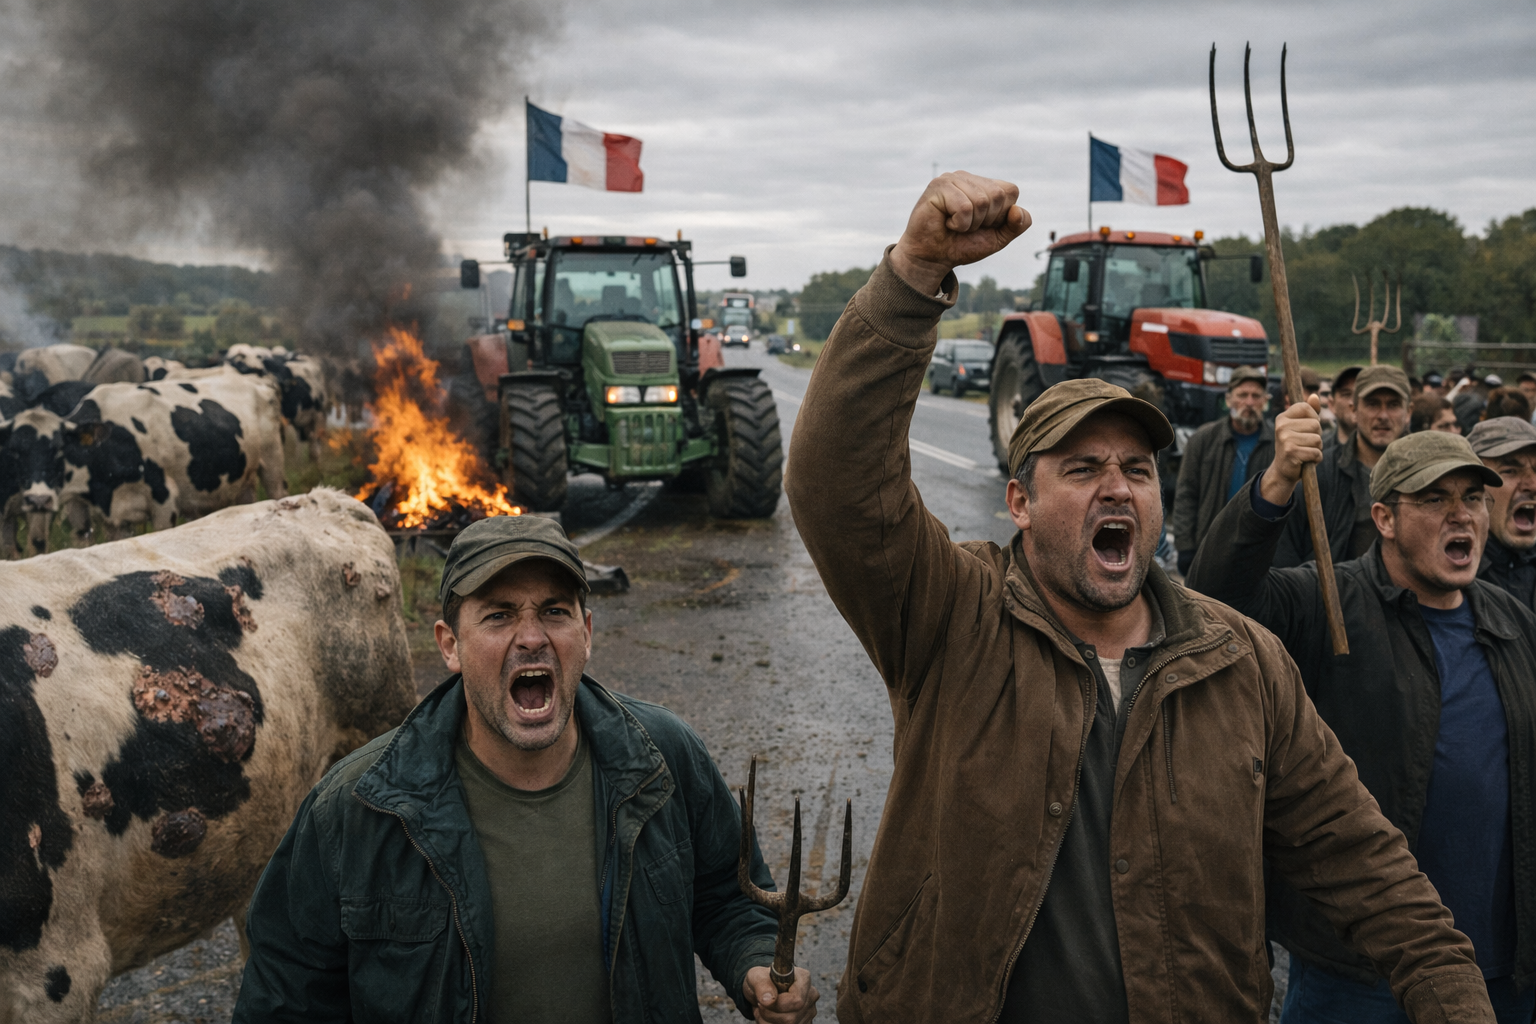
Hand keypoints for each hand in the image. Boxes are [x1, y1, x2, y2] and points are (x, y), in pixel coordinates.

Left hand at [743, 965, 818, 1022]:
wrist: (764, 989)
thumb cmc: (764, 979)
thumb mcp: (758, 976)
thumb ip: (762, 985)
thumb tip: (768, 1000)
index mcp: (803, 979)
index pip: (796, 1000)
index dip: (776, 1005)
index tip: (762, 1001)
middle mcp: (810, 996)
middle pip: (791, 1018)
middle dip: (769, 1015)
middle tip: (759, 1005)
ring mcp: (809, 1012)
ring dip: (768, 1021)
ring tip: (763, 1010)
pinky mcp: (804, 1023)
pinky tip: (769, 1016)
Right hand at [889, 172, 1030, 294]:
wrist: (933, 258)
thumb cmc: (962, 245)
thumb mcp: (997, 239)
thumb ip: (1016, 226)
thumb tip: (1017, 210)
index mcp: (985, 185)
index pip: (1010, 192)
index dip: (1000, 216)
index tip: (981, 225)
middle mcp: (970, 178)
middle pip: (997, 195)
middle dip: (985, 220)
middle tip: (966, 226)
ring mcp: (953, 178)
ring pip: (981, 201)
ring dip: (970, 224)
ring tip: (955, 224)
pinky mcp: (939, 186)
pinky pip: (964, 207)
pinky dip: (959, 223)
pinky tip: (946, 222)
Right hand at [1259, 395, 1323, 506]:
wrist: (1283, 470)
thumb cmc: (1296, 446)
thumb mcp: (1301, 427)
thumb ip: (1309, 411)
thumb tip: (1315, 396)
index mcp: (1282, 417)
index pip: (1307, 407)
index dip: (1313, 418)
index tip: (1306, 428)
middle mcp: (1281, 426)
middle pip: (1315, 424)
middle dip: (1316, 436)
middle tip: (1304, 444)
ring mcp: (1284, 439)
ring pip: (1317, 439)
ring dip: (1316, 448)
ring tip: (1305, 452)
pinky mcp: (1291, 452)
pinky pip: (1316, 452)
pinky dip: (1315, 458)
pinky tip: (1305, 460)